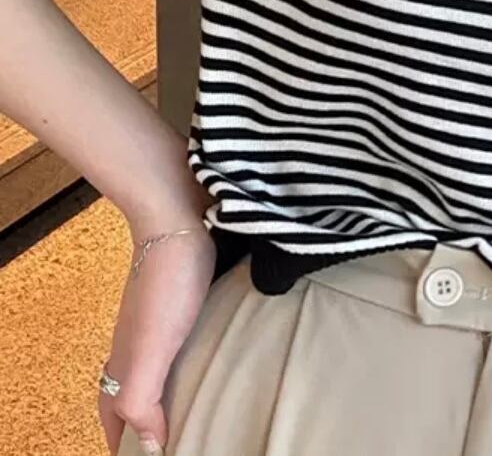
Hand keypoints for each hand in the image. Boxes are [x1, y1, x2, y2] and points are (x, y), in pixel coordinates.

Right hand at [99, 219, 216, 454]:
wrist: (179, 220)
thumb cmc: (167, 285)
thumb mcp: (152, 348)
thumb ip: (141, 397)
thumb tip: (149, 446)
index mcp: (125, 362)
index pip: (113, 414)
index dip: (122, 442)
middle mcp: (137, 344)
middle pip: (130, 394)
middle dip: (143, 423)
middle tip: (174, 439)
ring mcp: (160, 320)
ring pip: (158, 367)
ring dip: (171, 391)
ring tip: (199, 407)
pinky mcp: (184, 298)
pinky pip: (184, 339)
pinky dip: (194, 357)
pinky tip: (216, 356)